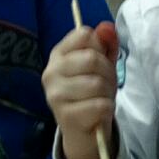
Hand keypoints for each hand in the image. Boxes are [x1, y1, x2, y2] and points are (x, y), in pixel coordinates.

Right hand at [43, 20, 119, 158]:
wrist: (84, 131)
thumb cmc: (92, 93)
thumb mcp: (102, 65)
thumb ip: (105, 44)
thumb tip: (107, 27)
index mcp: (58, 54)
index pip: (84, 35)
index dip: (100, 48)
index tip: (98, 62)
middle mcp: (50, 72)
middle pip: (92, 59)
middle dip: (107, 73)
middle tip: (104, 85)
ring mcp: (55, 95)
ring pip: (96, 84)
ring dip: (107, 93)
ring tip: (101, 99)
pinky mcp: (65, 116)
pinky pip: (99, 105)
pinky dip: (107, 109)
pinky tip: (99, 113)